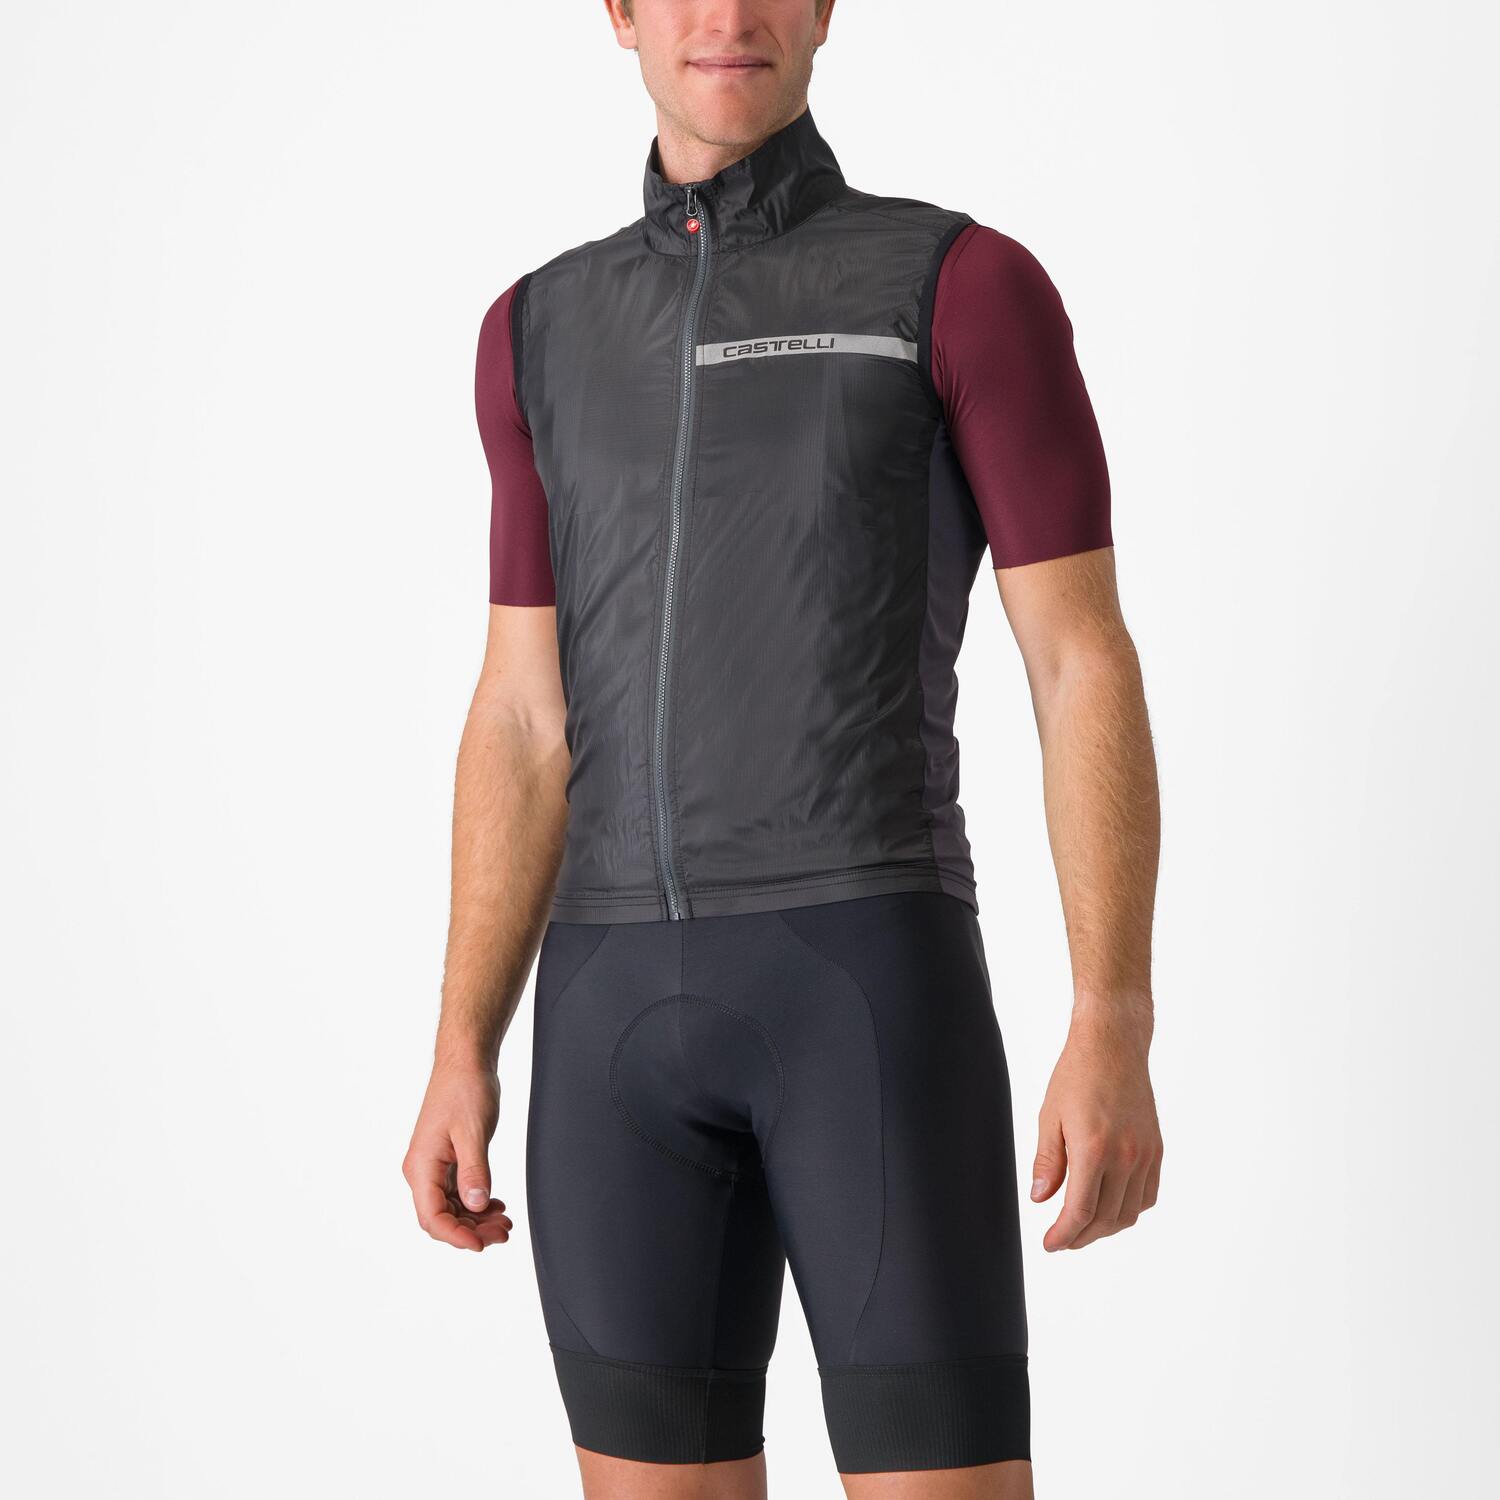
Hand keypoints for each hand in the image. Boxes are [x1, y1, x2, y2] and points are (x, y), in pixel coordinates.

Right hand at [402, 1060, 513, 1251]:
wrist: (465, 1062)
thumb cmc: (465, 1089)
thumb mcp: (472, 1131)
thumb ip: (474, 1171)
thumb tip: (476, 1206)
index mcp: (421, 1166)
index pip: (432, 1217)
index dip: (456, 1236)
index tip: (482, 1244)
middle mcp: (422, 1170)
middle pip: (442, 1217)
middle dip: (471, 1231)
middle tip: (504, 1234)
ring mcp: (434, 1166)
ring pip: (452, 1208)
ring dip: (476, 1220)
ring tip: (505, 1223)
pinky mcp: (447, 1160)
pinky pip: (458, 1193)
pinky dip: (477, 1203)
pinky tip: (497, 1205)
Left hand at [1030, 1002, 1161, 1250]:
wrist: (1113, 1046)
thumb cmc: (1077, 1075)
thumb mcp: (1049, 1116)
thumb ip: (1047, 1162)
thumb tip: (1041, 1200)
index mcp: (1094, 1149)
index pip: (1080, 1211)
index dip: (1064, 1235)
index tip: (1050, 1244)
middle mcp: (1125, 1156)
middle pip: (1106, 1218)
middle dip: (1081, 1237)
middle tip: (1062, 1240)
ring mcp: (1145, 1155)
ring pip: (1129, 1212)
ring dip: (1106, 1228)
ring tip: (1083, 1228)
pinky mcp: (1156, 1150)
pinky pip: (1147, 1195)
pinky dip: (1129, 1210)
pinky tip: (1110, 1207)